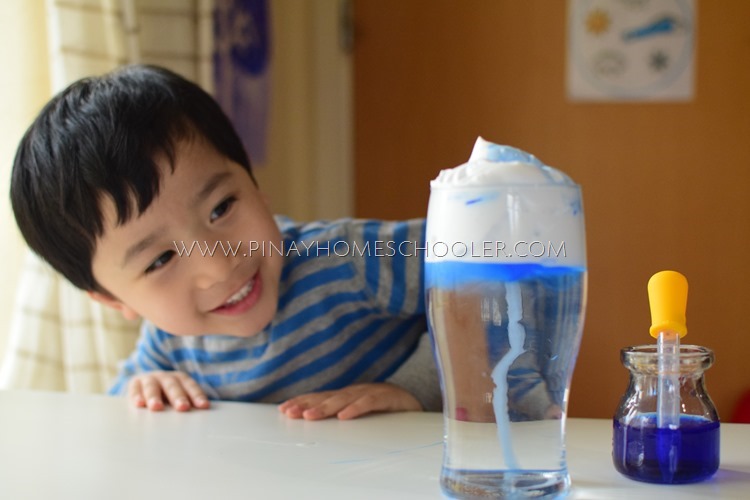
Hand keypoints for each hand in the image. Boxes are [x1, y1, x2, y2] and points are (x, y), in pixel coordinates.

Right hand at [127, 371, 209, 411]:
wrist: (143, 384)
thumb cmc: (165, 395)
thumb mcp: (176, 396)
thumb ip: (187, 403)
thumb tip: (200, 417)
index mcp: (179, 379)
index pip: (190, 386)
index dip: (197, 395)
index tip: (203, 406)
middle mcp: (165, 377)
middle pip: (173, 386)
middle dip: (178, 396)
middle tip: (183, 407)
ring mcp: (149, 379)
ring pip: (152, 386)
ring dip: (155, 396)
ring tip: (157, 407)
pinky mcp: (134, 383)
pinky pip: (135, 388)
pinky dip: (137, 395)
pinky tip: (139, 404)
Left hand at [278, 383, 421, 419]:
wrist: (416, 402)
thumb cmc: (384, 410)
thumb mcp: (358, 414)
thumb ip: (340, 415)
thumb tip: (313, 421)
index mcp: (347, 396)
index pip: (320, 398)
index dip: (302, 401)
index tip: (283, 409)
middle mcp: (355, 392)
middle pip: (327, 397)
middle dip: (307, 404)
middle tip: (290, 413)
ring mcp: (370, 392)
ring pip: (345, 399)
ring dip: (326, 407)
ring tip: (310, 416)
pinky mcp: (387, 397)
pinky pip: (369, 402)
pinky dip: (356, 408)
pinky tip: (345, 416)